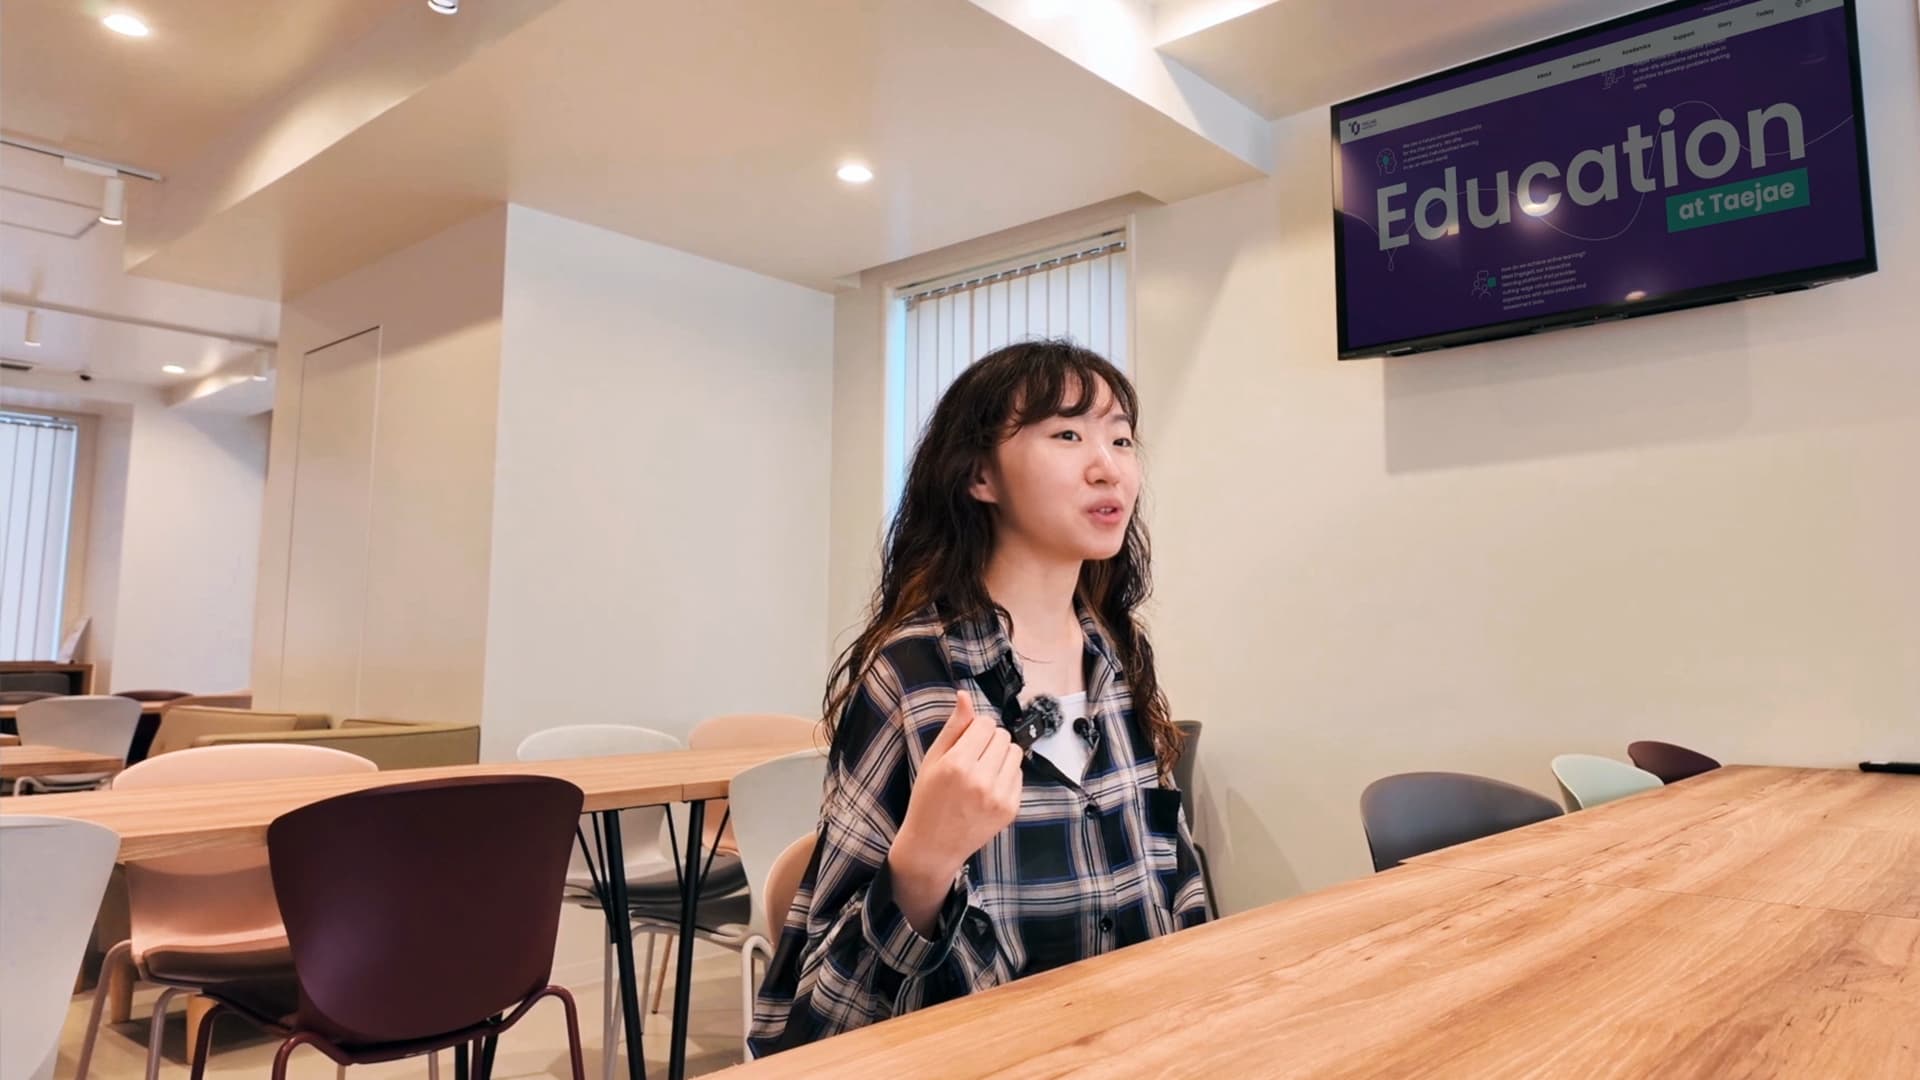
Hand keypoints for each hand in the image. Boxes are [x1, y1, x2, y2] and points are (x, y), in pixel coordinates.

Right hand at [888, 694, 1024, 934]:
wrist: (933, 846)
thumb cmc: (927, 800)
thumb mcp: (932, 760)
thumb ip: (953, 727)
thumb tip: (965, 695)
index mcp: (958, 764)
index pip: (985, 724)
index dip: (975, 728)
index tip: (965, 741)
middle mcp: (981, 780)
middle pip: (1003, 736)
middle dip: (989, 740)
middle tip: (972, 756)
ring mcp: (999, 796)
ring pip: (1015, 752)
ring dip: (1001, 755)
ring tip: (982, 770)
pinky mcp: (1011, 809)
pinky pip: (1019, 774)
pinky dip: (1006, 775)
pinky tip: (988, 787)